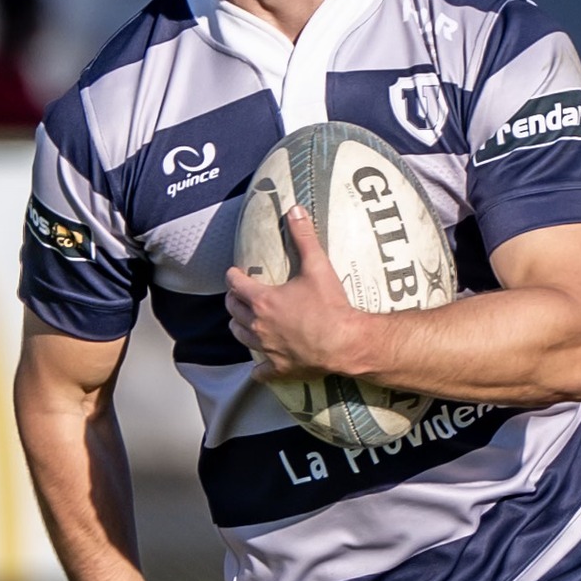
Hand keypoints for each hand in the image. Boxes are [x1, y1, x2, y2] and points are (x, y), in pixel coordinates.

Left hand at [225, 207, 366, 379]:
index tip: (235, 272)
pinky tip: (259, 367)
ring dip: (239, 326)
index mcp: (263, 300)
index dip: (233, 276)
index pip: (235, 284)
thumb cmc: (331, 305)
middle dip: (233, 300)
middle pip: (233, 311)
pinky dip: (258, 368)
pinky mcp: (279, 368)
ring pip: (240, 337)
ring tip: (244, 321)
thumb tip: (294, 208)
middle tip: (239, 294)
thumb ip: (303, 236)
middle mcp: (258, 325)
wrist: (346, 342)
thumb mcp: (317, 266)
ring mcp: (267, 348)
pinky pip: (260, 371)